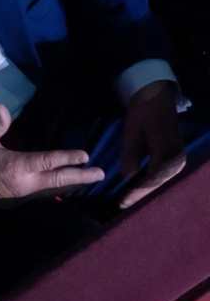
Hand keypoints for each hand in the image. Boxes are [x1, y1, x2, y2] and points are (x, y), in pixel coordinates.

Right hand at [0, 104, 105, 210]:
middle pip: (59, 180)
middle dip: (81, 177)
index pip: (50, 161)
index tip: (86, 155)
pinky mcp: (15, 200)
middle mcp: (24, 183)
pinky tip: (64, 186)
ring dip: (71, 184)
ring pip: (52, 189)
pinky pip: (42, 194)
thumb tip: (2, 106)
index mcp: (16, 167)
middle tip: (101, 174)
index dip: (69, 157)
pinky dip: (57, 189)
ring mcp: (21, 195)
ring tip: (88, 179)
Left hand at [119, 81, 185, 208]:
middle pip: (157, 182)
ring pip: (160, 179)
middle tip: (122, 205)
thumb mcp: (132, 132)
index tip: (123, 202)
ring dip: (145, 189)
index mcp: (167, 152)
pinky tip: (137, 186)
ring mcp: (178, 157)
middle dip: (140, 194)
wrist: (157, 96)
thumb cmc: (143, 112)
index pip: (151, 178)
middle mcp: (177, 158)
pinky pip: (162, 173)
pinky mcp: (176, 155)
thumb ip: (131, 154)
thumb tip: (128, 176)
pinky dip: (150, 181)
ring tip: (128, 199)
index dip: (137, 192)